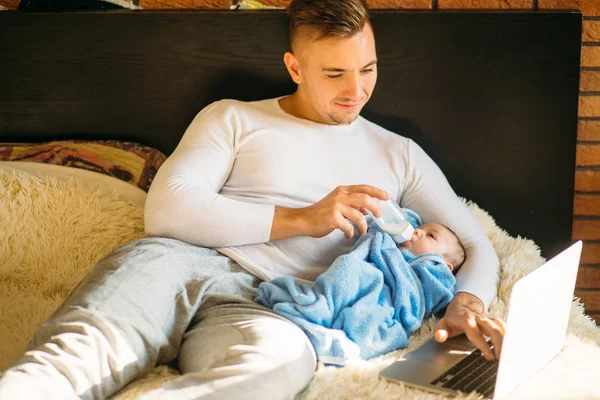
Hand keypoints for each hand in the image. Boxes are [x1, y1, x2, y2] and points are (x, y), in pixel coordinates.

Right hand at [270, 185, 389, 240]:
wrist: (303, 220)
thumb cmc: (321, 213)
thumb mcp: (337, 204)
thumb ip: (352, 204)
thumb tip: (368, 209)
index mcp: (342, 190)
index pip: (364, 188)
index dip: (377, 192)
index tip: (387, 197)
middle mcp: (340, 196)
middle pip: (365, 199)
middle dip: (376, 208)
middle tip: (379, 216)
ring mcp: (336, 206)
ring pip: (359, 216)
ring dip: (364, 226)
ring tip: (362, 232)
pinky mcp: (333, 218)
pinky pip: (349, 227)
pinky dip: (351, 233)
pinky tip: (348, 235)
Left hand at [434, 292, 505, 360]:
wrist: (461, 306)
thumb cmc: (452, 319)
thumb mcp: (443, 324)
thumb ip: (441, 331)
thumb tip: (439, 337)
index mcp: (466, 319)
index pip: (475, 332)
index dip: (482, 343)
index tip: (487, 355)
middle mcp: (478, 318)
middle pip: (492, 328)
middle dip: (498, 343)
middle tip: (500, 358)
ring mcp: (487, 318)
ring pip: (500, 326)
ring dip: (505, 340)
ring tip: (508, 355)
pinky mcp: (494, 320)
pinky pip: (504, 325)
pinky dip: (510, 335)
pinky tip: (512, 346)